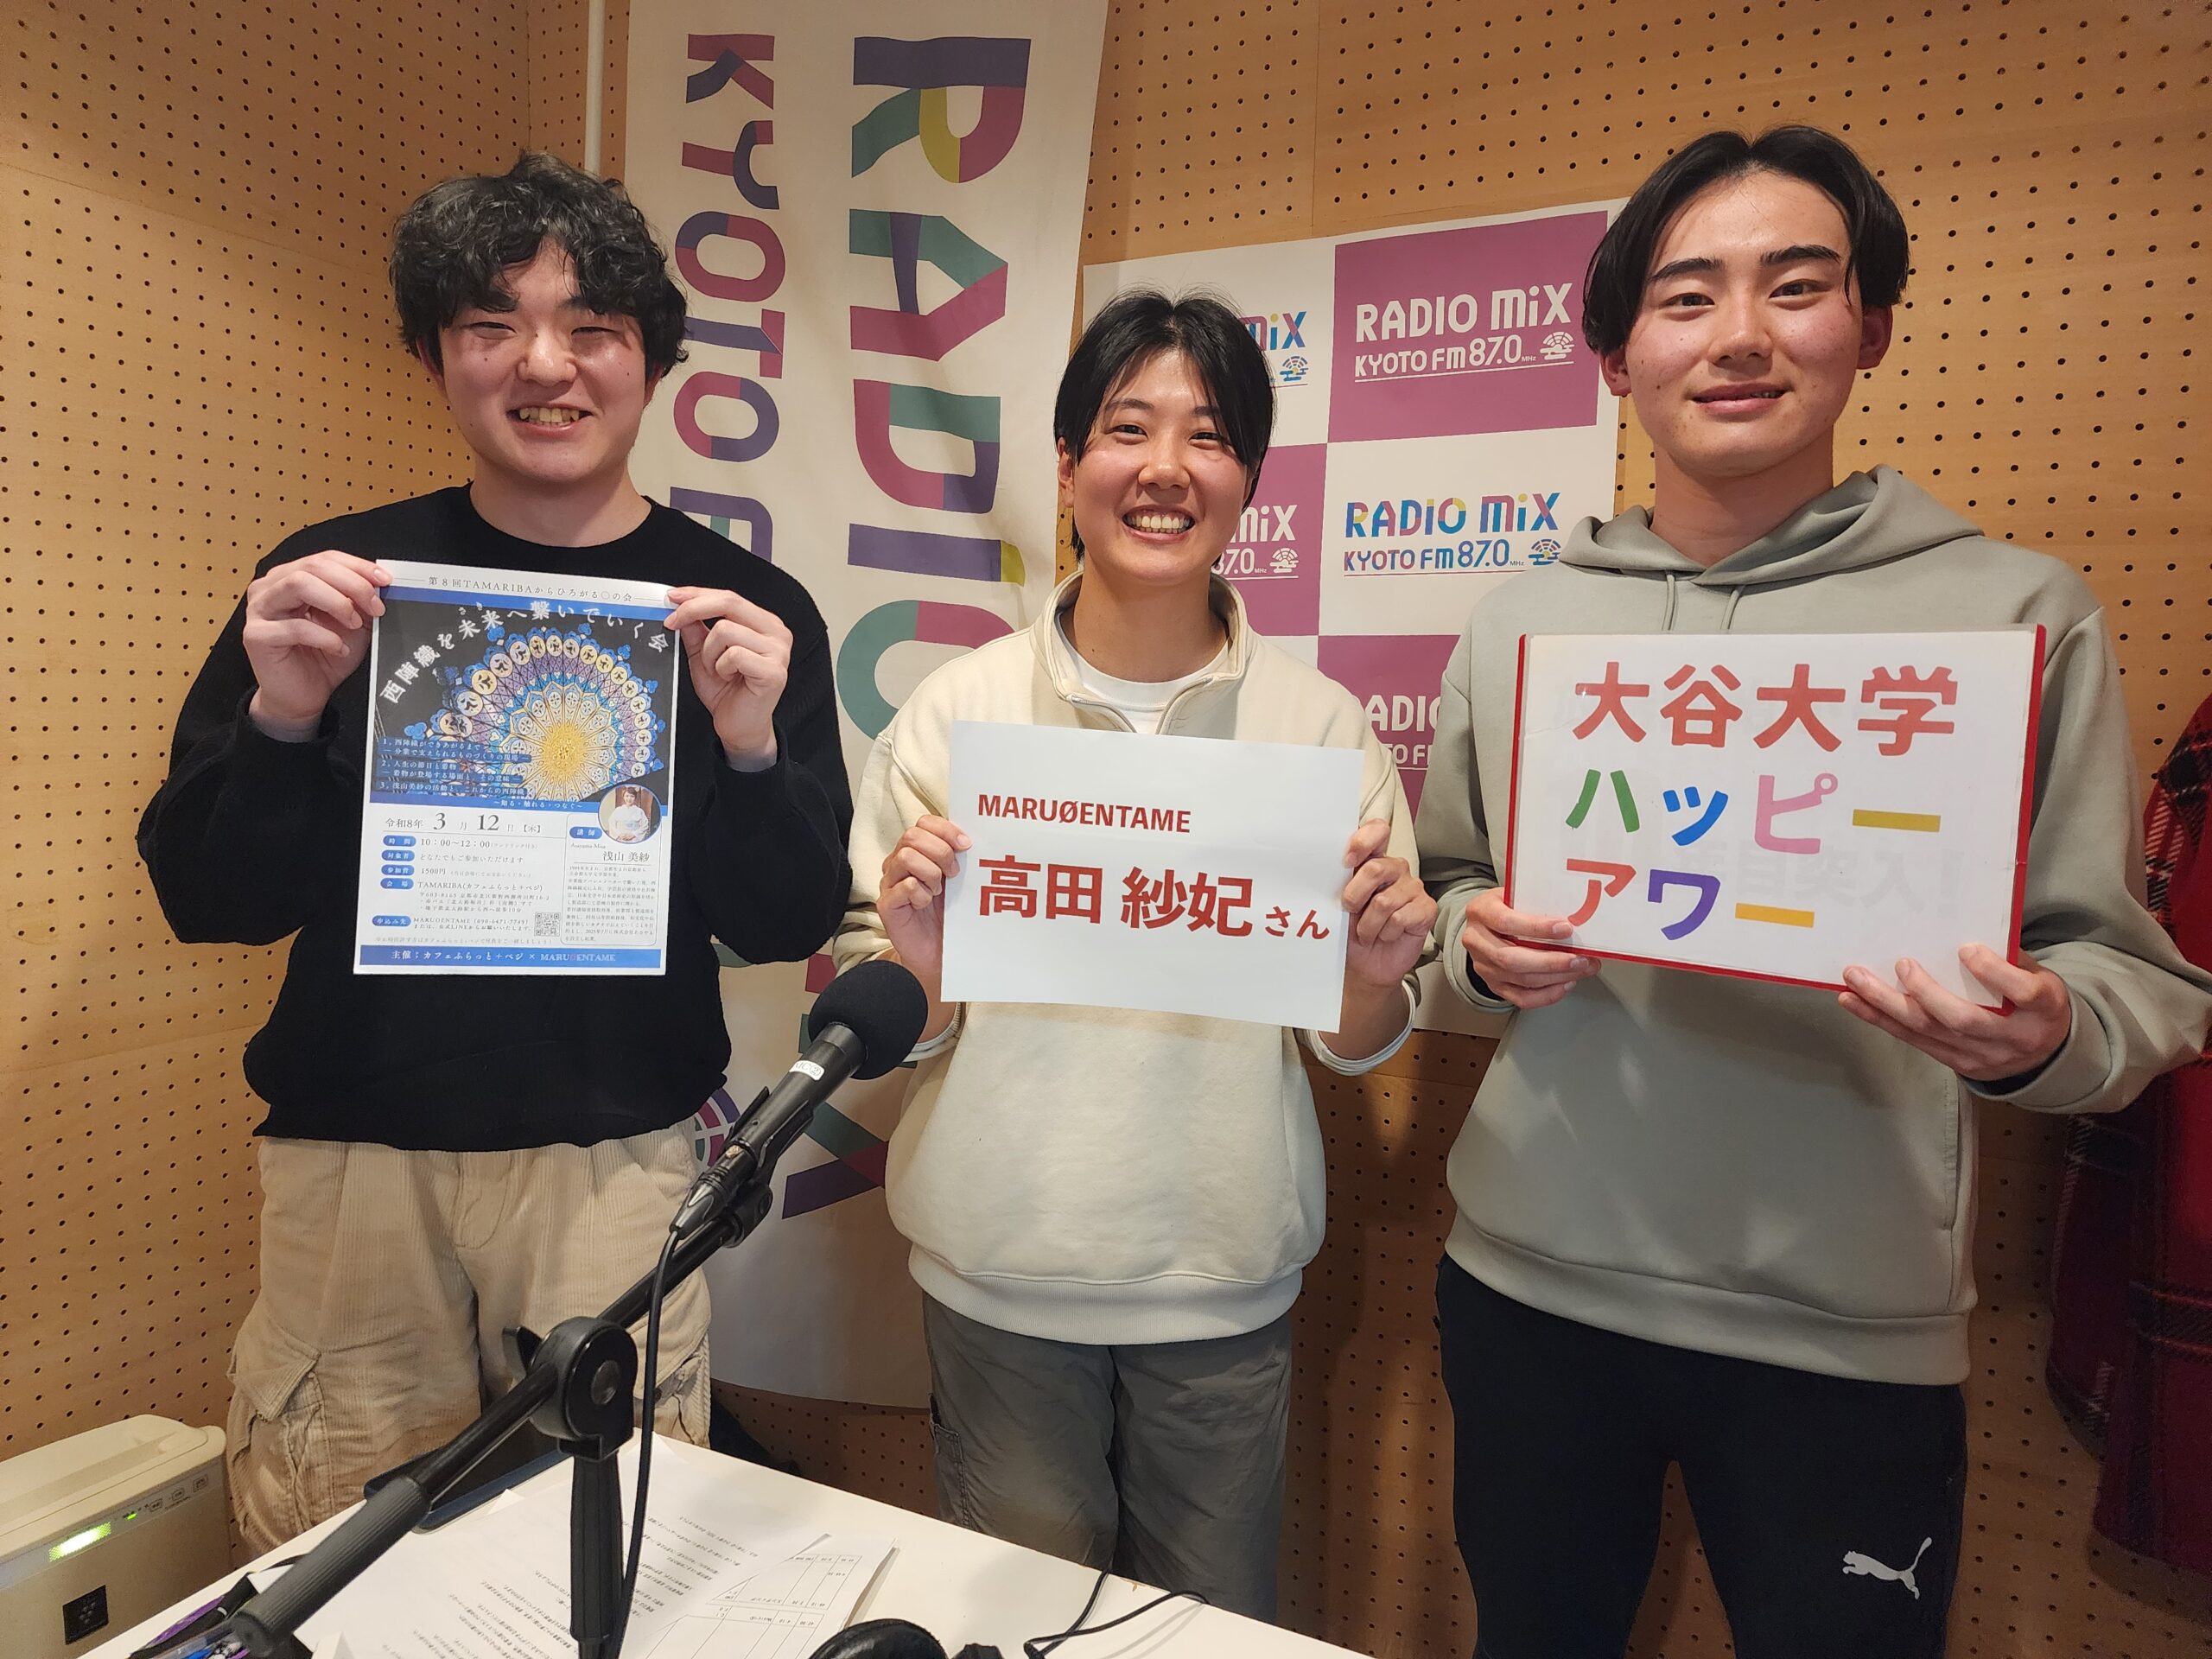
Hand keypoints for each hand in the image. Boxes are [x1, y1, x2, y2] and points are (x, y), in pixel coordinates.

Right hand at [241, 551, 389, 736]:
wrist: (302, 696)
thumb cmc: (324, 656)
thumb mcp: (353, 624)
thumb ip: (361, 602)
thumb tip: (381, 584)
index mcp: (291, 577)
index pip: (324, 558)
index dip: (357, 566)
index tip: (385, 580)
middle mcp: (270, 587)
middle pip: (312, 567)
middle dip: (352, 584)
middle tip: (375, 607)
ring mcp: (259, 610)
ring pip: (298, 585)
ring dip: (336, 602)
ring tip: (354, 623)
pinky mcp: (256, 636)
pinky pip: (295, 627)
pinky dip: (325, 637)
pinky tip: (338, 648)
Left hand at [665, 586, 791, 764]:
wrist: (739, 727)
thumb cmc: (727, 692)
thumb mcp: (703, 653)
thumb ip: (695, 629)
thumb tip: (679, 605)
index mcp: (763, 623)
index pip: (729, 597)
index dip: (698, 594)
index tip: (672, 597)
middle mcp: (776, 633)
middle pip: (730, 603)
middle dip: (694, 609)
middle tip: (672, 622)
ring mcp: (779, 652)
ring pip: (726, 630)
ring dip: (710, 653)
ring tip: (717, 670)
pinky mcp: (774, 671)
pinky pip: (734, 654)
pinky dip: (721, 667)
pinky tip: (728, 678)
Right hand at [879, 815, 969, 986]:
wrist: (937, 952)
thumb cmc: (948, 914)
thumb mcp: (958, 880)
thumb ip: (960, 857)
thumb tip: (972, 839)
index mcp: (917, 851)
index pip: (924, 822)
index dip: (946, 830)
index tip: (966, 845)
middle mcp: (899, 862)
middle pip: (912, 835)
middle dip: (940, 852)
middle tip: (953, 874)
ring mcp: (890, 883)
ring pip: (906, 857)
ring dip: (929, 873)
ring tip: (937, 891)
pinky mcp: (887, 905)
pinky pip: (904, 886)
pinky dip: (921, 894)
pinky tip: (925, 904)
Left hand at [1340, 819, 1435, 988]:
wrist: (1365, 965)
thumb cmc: (1351, 931)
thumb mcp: (1337, 904)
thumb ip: (1338, 882)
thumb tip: (1325, 868)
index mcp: (1373, 860)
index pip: (1378, 831)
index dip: (1363, 841)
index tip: (1346, 861)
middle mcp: (1395, 869)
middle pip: (1375, 868)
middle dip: (1354, 895)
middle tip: (1348, 911)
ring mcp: (1413, 887)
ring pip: (1385, 901)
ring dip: (1368, 924)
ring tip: (1367, 932)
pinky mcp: (1426, 908)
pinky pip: (1401, 917)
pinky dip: (1386, 933)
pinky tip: (1386, 936)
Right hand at [1458, 887, 1598, 1009]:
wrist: (1487, 923)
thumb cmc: (1506, 907)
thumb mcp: (1515, 895)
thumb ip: (1537, 903)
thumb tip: (1575, 917)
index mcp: (1480, 912)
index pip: (1505, 922)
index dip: (1536, 928)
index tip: (1565, 929)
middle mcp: (1477, 942)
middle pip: (1511, 959)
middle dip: (1551, 961)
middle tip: (1579, 959)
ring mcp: (1483, 966)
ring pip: (1520, 980)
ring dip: (1556, 977)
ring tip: (1580, 969)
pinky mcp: (1494, 984)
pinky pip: (1521, 998)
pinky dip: (1547, 994)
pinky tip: (1565, 983)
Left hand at [1839, 945, 2072, 1081]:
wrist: (2046, 1054)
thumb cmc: (2036, 1002)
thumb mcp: (2040, 977)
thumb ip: (2011, 960)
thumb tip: (1964, 929)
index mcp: (2042, 1007)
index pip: (2021, 992)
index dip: (1993, 972)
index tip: (1966, 949)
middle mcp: (2012, 1036)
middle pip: (1962, 1018)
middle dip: (1924, 991)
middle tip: (1900, 963)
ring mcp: (1981, 1054)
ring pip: (1928, 1031)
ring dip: (1885, 1005)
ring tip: (1854, 981)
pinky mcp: (1955, 1062)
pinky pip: (1913, 1040)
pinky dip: (1880, 1019)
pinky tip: (1854, 1002)